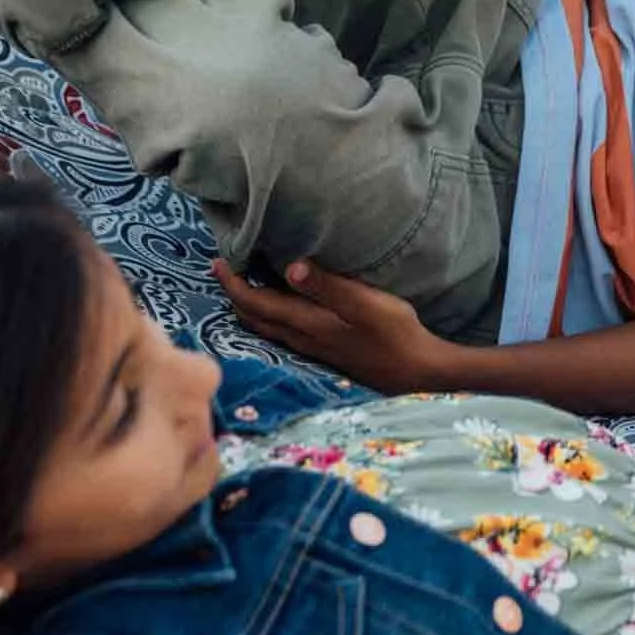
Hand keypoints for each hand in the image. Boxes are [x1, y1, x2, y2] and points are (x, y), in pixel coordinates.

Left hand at [213, 258, 461, 393]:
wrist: (416, 372)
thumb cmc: (396, 334)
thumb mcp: (365, 304)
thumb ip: (328, 286)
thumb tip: (289, 266)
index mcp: (307, 324)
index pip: (257, 304)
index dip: (234, 284)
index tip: (217, 262)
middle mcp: (303, 338)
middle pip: (255, 318)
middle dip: (236, 294)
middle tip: (224, 269)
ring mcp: (314, 347)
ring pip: (268, 327)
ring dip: (252, 306)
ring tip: (244, 284)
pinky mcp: (326, 349)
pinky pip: (284, 330)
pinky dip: (271, 314)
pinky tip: (281, 304)